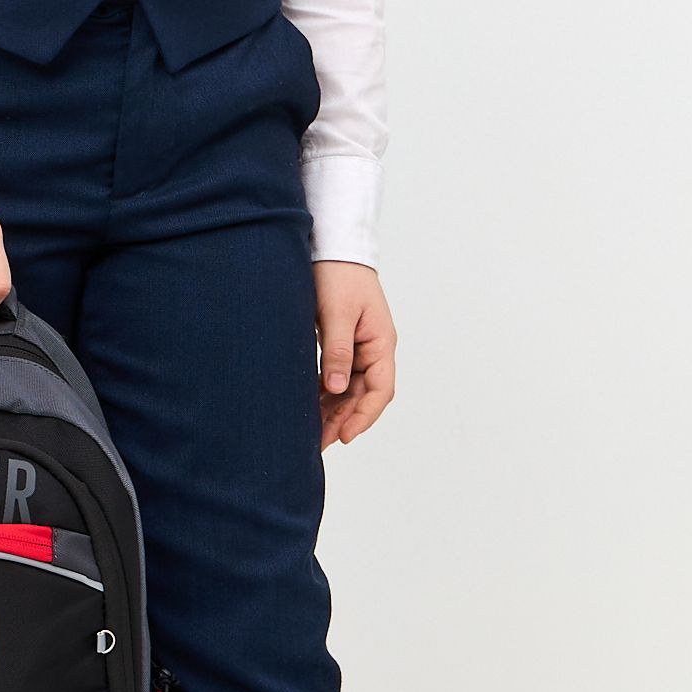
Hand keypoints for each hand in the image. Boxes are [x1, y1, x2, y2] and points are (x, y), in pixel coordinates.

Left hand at [314, 261, 395, 449]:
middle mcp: (374, 349)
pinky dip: (326, 393)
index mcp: (381, 343)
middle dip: (345, 420)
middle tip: (320, 442)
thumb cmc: (338, 275)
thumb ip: (338, 351)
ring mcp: (360, 347)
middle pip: (364, 395)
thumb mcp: (336, 314)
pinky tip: (310, 406)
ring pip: (350, 389)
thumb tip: (337, 389)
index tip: (345, 436)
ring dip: (334, 410)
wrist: (332, 248)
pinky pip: (338, 376)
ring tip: (313, 432)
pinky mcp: (343, 343)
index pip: (381, 390)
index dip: (364, 417)